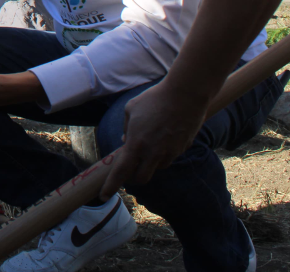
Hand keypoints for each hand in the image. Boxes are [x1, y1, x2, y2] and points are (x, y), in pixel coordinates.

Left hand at [98, 78, 207, 198]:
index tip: (103, 196)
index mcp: (136, 144)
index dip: (111, 186)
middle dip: (133, 178)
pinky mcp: (183, 149)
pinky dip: (163, 155)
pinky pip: (170, 158)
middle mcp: (153, 153)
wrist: (185, 94)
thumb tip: (126, 142)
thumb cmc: (154, 99)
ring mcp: (170, 153)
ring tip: (148, 146)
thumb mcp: (131, 110)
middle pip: (141, 178)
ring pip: (157, 169)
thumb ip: (126, 129)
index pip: (121, 172)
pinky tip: (163, 139)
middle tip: (129, 169)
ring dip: (149, 165)